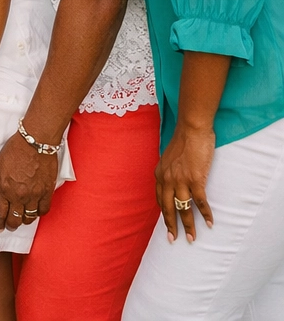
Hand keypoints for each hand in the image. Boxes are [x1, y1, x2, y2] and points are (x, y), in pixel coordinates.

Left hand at [0, 125, 56, 230]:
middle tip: (9, 225)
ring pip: (29, 217)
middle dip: (10, 224)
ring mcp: (34, 195)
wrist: (35, 141)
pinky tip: (35, 212)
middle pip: (14, 219)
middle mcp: (19, 195)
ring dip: (23, 221)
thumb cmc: (15, 149)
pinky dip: (38, 214)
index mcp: (4, 188)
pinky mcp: (47, 192)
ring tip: (21, 220)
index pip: (0, 212)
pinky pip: (43, 210)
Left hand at [156, 120, 214, 242]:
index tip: (168, 225)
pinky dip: (205, 213)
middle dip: (171, 226)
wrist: (192, 130)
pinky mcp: (195, 179)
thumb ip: (169, 172)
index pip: (160, 199)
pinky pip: (199, 201)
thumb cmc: (183, 142)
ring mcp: (180, 180)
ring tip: (192, 238)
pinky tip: (210, 223)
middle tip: (173, 240)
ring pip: (183, 208)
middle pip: (168, 208)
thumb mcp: (169, 158)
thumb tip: (173, 182)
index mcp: (159, 175)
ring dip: (188, 225)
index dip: (164, 213)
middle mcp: (167, 179)